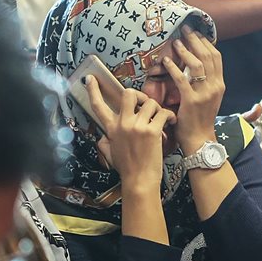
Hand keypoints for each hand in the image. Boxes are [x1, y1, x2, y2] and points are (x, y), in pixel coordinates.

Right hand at [86, 79, 173, 193]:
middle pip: (129, 93)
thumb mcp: (111, 152)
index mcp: (111, 128)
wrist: (139, 181)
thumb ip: (106, 140)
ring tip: (161, 119)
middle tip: (145, 104)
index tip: (91, 79)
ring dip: (158, 109)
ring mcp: (137, 126)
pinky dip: (169, 116)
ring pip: (150, 102)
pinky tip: (170, 123)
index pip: (98, 105)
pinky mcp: (152, 131)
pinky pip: (163, 113)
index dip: (93, 90)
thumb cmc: (128, 169)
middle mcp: (122, 124)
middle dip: (140, 95)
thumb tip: (102, 137)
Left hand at [162, 26, 225, 153]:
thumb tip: (197, 65)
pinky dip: (173, 68)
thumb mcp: (209, 98)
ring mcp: (204, 94)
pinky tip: (165, 62)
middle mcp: (215, 86)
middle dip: (195, 40)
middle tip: (185, 30)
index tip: (197, 33)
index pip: (216, 57)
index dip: (206, 43)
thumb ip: (206, 82)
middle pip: (207, 56)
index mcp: (220, 84)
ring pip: (196, 65)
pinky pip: (182, 79)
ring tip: (175, 42)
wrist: (200, 139)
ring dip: (185, 51)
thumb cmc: (201, 118)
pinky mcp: (191, 101)